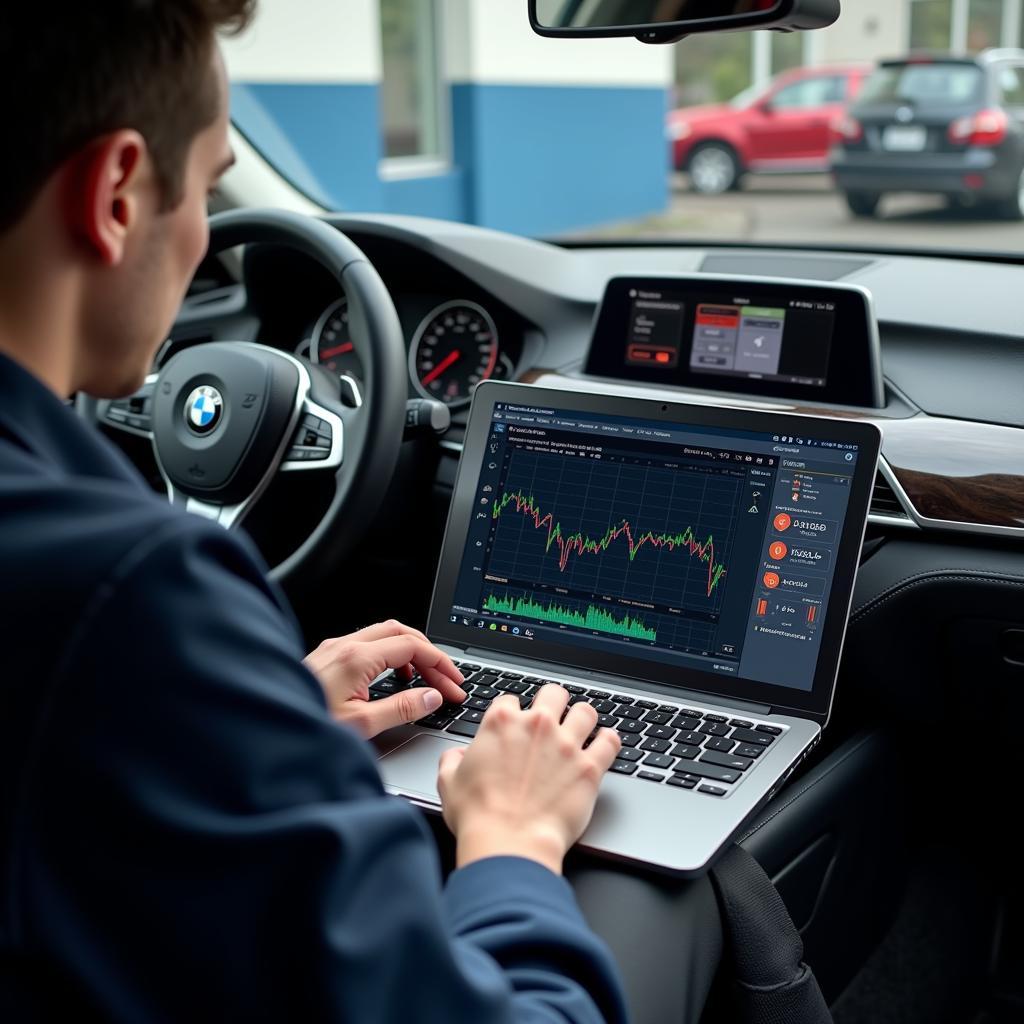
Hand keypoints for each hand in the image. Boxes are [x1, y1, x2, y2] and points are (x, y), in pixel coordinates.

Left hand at [304, 620, 464, 738]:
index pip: (412, 647)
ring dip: (410, 652)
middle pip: (401, 632)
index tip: (455, 683)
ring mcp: (333, 649)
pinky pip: (368, 644)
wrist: (264, 733)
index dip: (440, 664)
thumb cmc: (305, 729)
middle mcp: (344, 646)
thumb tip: (432, 697)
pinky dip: (390, 655)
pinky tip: (393, 677)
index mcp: (356, 658)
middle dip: (430, 654)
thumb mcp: (361, 726)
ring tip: (425, 678)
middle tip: (447, 679)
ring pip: (384, 634)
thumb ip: (401, 708)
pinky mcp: (326, 658)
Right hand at [437, 684, 620, 874]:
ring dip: (583, 719)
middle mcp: (537, 726)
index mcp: (502, 723)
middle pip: (554, 693)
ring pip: (586, 711)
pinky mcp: (589, 767)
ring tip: (582, 729)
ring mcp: (566, 745)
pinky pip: (610, 742)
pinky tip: (604, 745)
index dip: (513, 712)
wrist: (509, 843)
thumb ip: (452, 761)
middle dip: (553, 703)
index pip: (511, 699)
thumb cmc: (479, 816)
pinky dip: (609, 742)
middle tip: (553, 718)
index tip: (516, 725)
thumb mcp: (448, 783)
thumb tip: (457, 757)